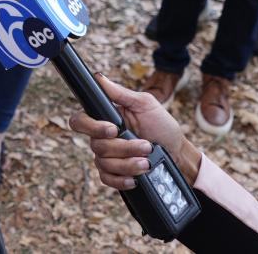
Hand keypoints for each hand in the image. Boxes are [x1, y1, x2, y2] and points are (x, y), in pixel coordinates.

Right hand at [68, 74, 199, 190]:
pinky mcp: (114, 173)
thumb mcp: (146, 105)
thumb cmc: (162, 126)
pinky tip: (135, 178)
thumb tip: (98, 78)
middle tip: (145, 146)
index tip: (113, 129)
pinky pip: (107, 179)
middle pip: (96, 145)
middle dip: (123, 148)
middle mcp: (102, 137)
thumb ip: (121, 93)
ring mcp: (107, 156)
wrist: (178, 153)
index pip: (79, 121)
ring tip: (148, 162)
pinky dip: (121, 179)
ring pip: (104, 163)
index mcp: (105, 118)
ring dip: (129, 164)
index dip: (91, 127)